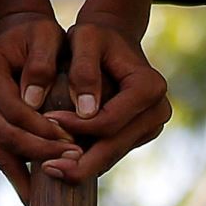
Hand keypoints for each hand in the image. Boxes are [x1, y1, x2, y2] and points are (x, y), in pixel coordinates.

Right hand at [0, 10, 84, 205]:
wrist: (18, 37)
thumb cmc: (38, 37)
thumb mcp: (46, 37)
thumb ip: (41, 63)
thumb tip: (32, 101)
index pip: (13, 108)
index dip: (42, 129)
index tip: (72, 143)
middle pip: (1, 132)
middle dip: (37, 151)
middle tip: (69, 163)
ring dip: (26, 169)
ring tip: (52, 191)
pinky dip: (16, 171)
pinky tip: (34, 196)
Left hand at [43, 15, 171, 186]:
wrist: (111, 38)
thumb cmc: (95, 36)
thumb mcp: (85, 39)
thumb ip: (84, 70)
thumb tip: (86, 112)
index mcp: (149, 87)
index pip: (110, 121)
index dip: (77, 128)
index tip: (47, 123)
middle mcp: (158, 110)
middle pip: (114, 145)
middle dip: (80, 161)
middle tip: (47, 169)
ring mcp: (151, 125)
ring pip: (113, 154)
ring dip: (83, 165)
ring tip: (51, 169)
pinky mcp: (139, 134)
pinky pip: (112, 152)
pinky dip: (89, 159)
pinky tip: (64, 163)